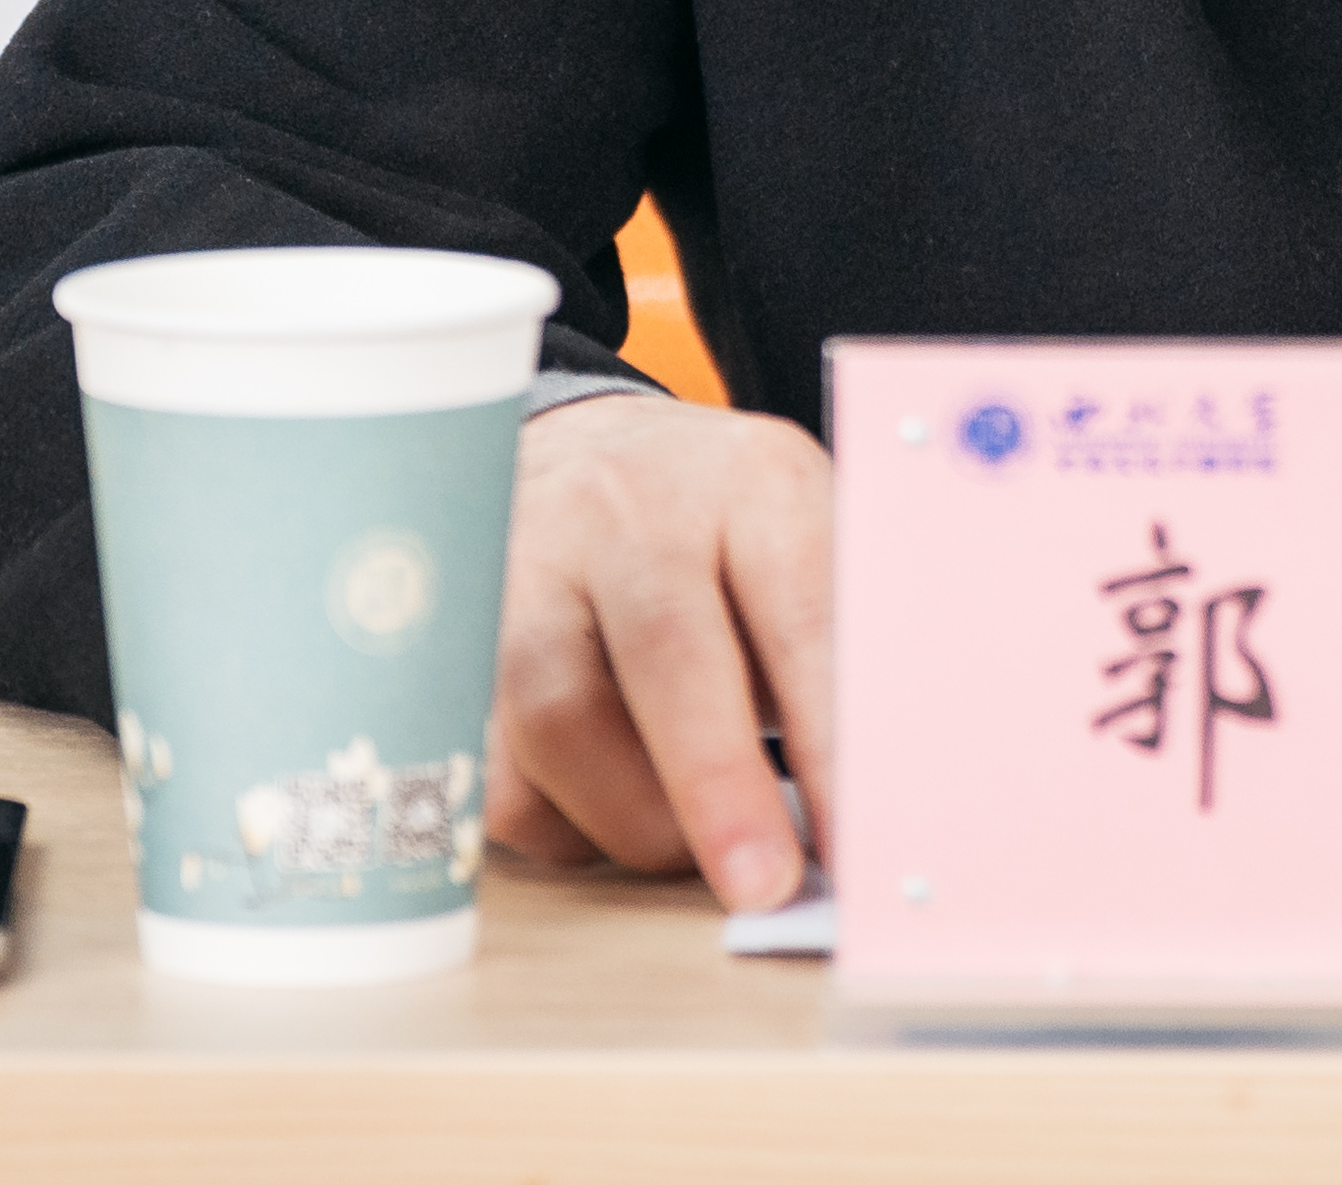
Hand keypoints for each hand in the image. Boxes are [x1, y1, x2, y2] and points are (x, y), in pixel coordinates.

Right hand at [484, 393, 837, 906]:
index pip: (800, 612)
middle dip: (716, 787)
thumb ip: (847, 658)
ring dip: (634, 819)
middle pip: (667, 650)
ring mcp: (528, 566)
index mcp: (752, 484)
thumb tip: (886, 798)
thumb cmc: (726, 534)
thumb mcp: (807, 546)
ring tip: (687, 846)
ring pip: (559, 721)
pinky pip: (495, 767)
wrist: (583, 454)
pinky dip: (560, 823)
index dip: (830, 738)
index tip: (858, 840)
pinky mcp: (455, 637)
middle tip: (761, 886)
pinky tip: (604, 811)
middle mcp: (630, 511)